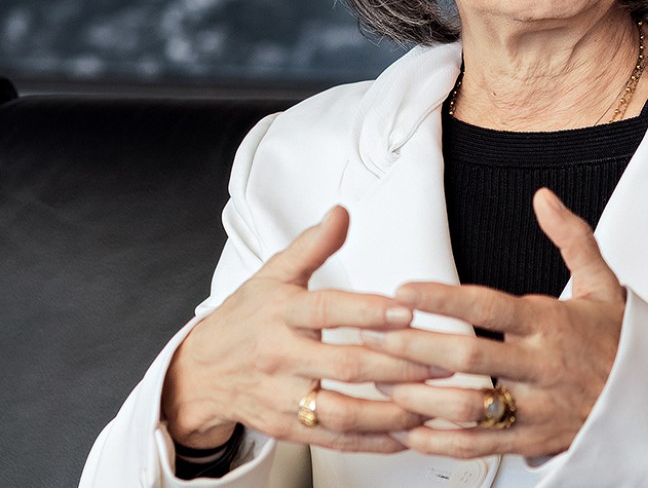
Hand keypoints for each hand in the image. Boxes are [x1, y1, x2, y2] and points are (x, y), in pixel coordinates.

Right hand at [162, 207, 444, 452]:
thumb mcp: (273, 275)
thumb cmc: (246, 318)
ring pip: (342, 412)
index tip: (407, 311)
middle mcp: (281, 358)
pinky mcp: (287, 428)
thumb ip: (312, 245)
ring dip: (390, 412)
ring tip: (431, 403)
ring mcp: (283, 398)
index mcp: (281, 314)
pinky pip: (334, 440)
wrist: (199, 372)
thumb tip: (341, 212)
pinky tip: (405, 434)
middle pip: (344, 365)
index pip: (327, 310)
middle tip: (443, 361)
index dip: (367, 311)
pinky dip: (371, 441)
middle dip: (398, 366)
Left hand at [374, 188, 626, 458]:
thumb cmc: (620, 342)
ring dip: (420, 396)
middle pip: (471, 357)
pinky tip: (410, 429)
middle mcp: (542, 367)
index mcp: (553, 324)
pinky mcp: (534, 440)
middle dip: (416, 345)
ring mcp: (537, 408)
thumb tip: (544, 199)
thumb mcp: (603, 283)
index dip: (443, 298)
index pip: (490, 307)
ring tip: (381, 381)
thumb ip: (571, 238)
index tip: (405, 288)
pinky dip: (441, 441)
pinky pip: (481, 446)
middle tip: (374, 334)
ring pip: (469, 406)